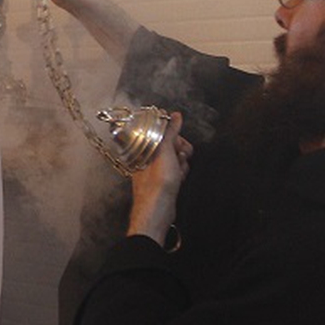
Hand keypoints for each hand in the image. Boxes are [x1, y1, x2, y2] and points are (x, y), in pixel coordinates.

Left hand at [125, 112, 190, 243]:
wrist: (158, 209)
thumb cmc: (158, 180)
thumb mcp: (165, 150)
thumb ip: (170, 132)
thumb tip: (175, 115)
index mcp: (144, 146)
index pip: (161, 131)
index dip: (174, 135)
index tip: (178, 142)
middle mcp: (147, 156)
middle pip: (170, 143)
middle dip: (180, 149)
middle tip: (180, 157)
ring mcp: (155, 168)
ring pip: (175, 156)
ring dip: (181, 162)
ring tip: (179, 171)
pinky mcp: (163, 180)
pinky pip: (176, 169)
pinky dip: (180, 172)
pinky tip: (180, 178)